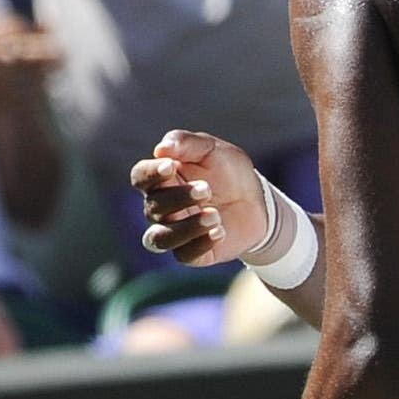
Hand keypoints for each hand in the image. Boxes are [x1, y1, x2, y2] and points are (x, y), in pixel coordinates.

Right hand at [129, 129, 265, 266]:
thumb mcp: (213, 150)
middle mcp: (162, 208)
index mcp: (162, 179)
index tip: (171, 167)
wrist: (258, 201)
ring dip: (184, 228)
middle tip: (207, 189)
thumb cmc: (229, 171)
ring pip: (160, 239)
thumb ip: (187, 143)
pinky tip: (220, 231)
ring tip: (214, 215)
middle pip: (153, 207)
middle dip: (179, 197)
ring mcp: (176, 232)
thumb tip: (160, 149)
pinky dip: (200, 244)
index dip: (150, 174)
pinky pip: (185, 255)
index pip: (140, 177)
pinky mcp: (193, 253)